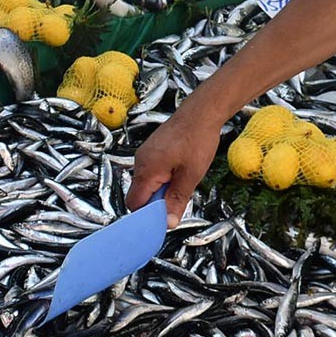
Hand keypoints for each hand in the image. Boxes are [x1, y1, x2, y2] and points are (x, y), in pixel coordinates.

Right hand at [128, 105, 224, 224]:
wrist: (201, 112)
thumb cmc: (197, 139)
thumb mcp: (190, 176)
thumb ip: (177, 200)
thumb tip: (168, 223)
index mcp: (146, 170)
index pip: (134, 204)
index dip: (147, 216)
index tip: (163, 220)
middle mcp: (140, 162)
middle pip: (140, 194)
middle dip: (157, 202)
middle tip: (178, 198)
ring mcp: (145, 155)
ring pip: (147, 183)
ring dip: (162, 190)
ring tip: (181, 181)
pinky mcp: (152, 150)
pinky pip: (152, 172)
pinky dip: (163, 178)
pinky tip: (179, 172)